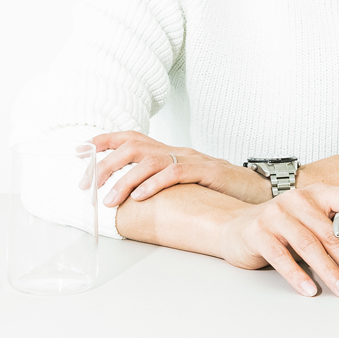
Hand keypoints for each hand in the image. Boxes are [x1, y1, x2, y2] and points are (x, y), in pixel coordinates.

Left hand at [81, 130, 268, 206]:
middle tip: (87, 185)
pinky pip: (176, 173)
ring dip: (125, 179)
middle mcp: (178, 151)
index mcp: (171, 152)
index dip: (106, 141)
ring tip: (109, 200)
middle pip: (134, 146)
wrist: (258, 189)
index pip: (133, 137)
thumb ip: (162, 184)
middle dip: (106, 164)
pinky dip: (155, 184)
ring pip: (151, 160)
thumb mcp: (186, 184)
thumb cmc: (220, 190)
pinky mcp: (208, 171)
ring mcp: (193, 159)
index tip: (81, 151)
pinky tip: (141, 197)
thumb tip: (130, 197)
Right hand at [220, 184, 338, 297]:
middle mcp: (298, 199)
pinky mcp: (257, 232)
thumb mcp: (322, 224)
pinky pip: (280, 256)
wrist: (238, 229)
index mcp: (319, 193)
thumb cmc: (286, 229)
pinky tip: (310, 289)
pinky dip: (297, 275)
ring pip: (309, 245)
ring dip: (330, 273)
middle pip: (332, 233)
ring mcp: (275, 214)